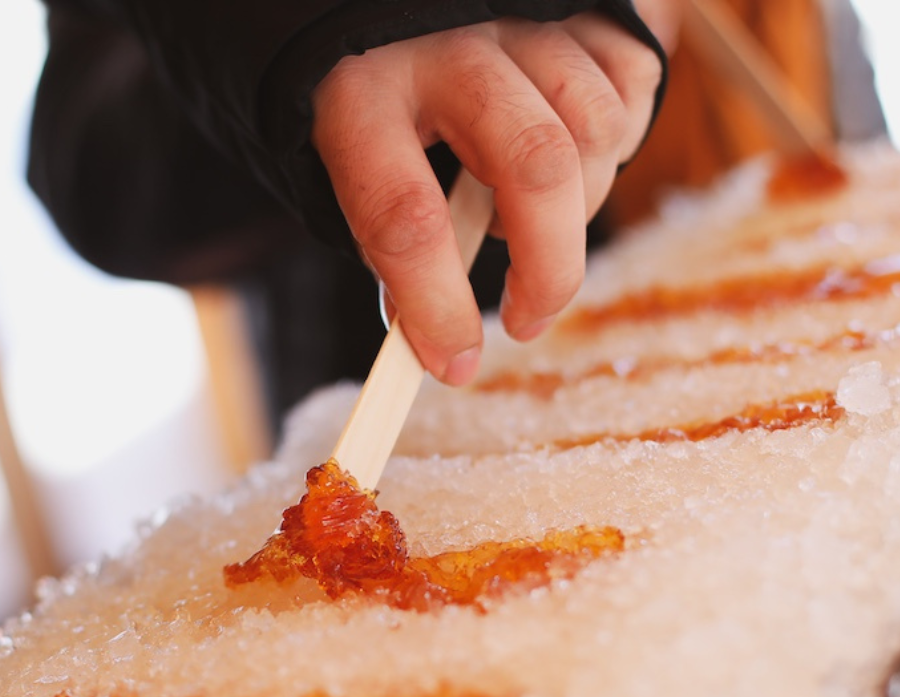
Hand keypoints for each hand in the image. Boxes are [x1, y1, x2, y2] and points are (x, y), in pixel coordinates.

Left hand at [311, 14, 662, 384]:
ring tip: (528, 220)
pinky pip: (631, 92)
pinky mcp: (578, 8)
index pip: (406, 218)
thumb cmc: (382, 112)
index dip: (436, 306)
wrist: (399, 15)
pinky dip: (610, 152)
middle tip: (525, 321)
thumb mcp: (363, 176)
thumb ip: (399, 255)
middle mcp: (448, 46)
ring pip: (594, 131)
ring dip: (577, 207)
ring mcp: (522, 18)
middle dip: (548, 269)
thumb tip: (448, 349)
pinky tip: (566, 164)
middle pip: (535, 166)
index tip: (456, 364)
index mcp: (363, 97)